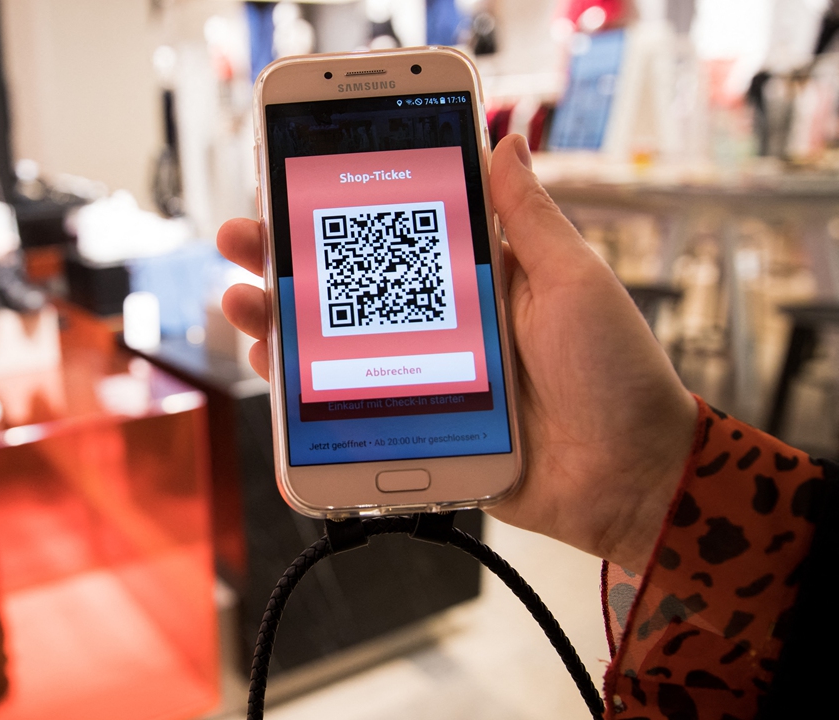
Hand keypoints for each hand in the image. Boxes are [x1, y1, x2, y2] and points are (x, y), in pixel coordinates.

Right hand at [217, 135, 698, 571]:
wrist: (629, 478)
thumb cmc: (617, 376)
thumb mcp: (576, 280)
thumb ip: (529, 218)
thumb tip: (506, 143)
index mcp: (474, 280)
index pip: (392, 234)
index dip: (339, 209)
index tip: (291, 182)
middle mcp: (437, 324)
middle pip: (346, 287)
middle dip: (286, 258)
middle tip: (243, 235)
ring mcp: (419, 378)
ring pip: (331, 345)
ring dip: (277, 320)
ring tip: (242, 299)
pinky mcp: (414, 431)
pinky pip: (343, 408)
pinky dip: (300, 392)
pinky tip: (273, 366)